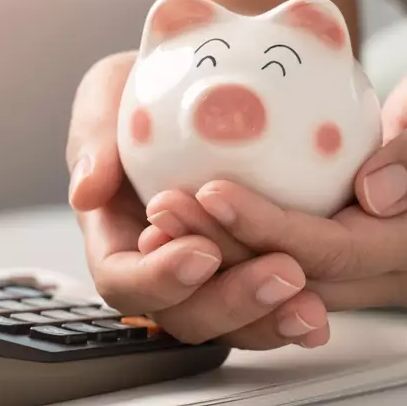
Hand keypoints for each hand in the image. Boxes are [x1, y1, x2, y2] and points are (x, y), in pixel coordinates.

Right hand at [66, 51, 329, 348]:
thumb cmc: (144, 87)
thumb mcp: (109, 92)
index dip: (158, 279)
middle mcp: (160, 270)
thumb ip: (94, 137)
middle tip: (280, 271)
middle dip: (230, 303)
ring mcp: (208, 278)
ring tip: (308, 304)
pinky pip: (267, 310)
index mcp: (115, 237)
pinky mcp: (251, 271)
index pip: (122, 281)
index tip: (201, 251)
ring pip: (230, 326)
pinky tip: (320, 315)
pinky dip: (291, 316)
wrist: (196, 79)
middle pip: (183, 316)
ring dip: (269, 321)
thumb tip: (87, 191)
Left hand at [145, 55, 406, 308]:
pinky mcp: (333, 266)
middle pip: (294, 277)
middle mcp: (390, 273)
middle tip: (163, 208)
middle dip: (224, 247)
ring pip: (274, 283)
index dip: (271, 227)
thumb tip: (374, 193)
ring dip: (213, 256)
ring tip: (159, 219)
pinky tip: (180, 226)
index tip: (213, 191)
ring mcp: (361, 277)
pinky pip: (272, 270)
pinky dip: (226, 251)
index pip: (336, 250)